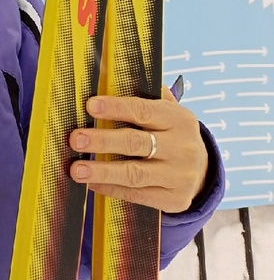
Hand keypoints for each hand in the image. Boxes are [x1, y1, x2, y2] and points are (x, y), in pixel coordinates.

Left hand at [68, 88, 208, 213]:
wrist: (203, 171)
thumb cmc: (171, 133)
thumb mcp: (168, 112)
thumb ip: (144, 97)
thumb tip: (108, 79)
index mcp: (179, 120)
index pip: (143, 111)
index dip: (115, 108)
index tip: (90, 106)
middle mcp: (182, 148)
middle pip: (136, 143)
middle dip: (103, 141)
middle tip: (76, 139)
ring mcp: (180, 176)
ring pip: (135, 173)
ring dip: (103, 171)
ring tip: (76, 169)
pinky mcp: (174, 200)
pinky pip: (138, 195)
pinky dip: (112, 188)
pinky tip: (92, 183)